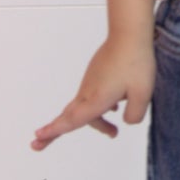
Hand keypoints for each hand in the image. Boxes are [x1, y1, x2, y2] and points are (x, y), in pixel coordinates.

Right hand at [31, 34, 154, 147]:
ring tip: (112, 132)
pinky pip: (92, 97)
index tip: (37, 137)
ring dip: (97, 122)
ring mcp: (90, 82)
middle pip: (69, 116)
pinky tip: (113, 108)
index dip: (54, 131)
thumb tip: (126, 121)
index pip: (72, 120)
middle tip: (36, 144)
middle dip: (54, 131)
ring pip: (85, 108)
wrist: (129, 35)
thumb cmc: (135, 62)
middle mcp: (89, 92)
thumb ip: (134, 115)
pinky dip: (98, 108)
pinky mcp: (96, 75)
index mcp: (97, 99)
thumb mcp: (143, 95)